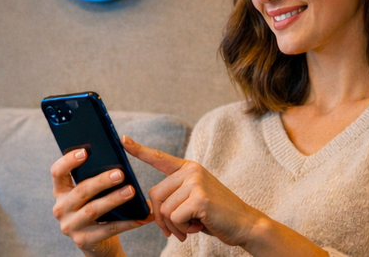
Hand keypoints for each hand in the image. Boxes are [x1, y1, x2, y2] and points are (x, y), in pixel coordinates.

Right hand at [50, 148, 153, 256]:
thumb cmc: (94, 208)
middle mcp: (61, 208)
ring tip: (131, 191)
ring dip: (113, 199)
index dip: (68, 161)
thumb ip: (93, 177)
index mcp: (61, 191)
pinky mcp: (83, 240)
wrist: (97, 242)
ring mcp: (70, 225)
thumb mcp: (89, 193)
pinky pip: (107, 230)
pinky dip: (125, 223)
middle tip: (120, 174)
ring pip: (93, 210)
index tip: (85, 151)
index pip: (57, 172)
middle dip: (101, 181)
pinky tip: (139, 217)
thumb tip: (117, 160)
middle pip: (80, 190)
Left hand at [122, 135, 260, 245]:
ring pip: (164, 209)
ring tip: (190, 227)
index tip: (123, 139)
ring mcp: (196, 182)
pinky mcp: (200, 198)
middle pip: (155, 195)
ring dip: (174, 226)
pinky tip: (197, 227)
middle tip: (176, 230)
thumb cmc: (215, 215)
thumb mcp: (191, 201)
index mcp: (188, 168)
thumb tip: (148, 210)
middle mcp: (191, 170)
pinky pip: (175, 218)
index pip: (159, 158)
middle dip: (162, 218)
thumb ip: (173, 198)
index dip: (139, 150)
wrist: (245, 224)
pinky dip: (182, 229)